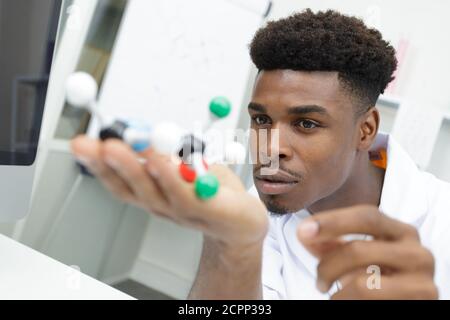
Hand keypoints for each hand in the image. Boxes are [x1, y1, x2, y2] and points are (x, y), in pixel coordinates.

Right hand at [71, 136, 267, 248]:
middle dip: (109, 163)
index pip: (118, 181)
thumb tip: (144, 131)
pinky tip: (160, 161)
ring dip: (134, 167)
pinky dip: (171, 177)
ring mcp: (182, 211)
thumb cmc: (212, 191)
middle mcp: (161, 205)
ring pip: (153, 190)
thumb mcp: (184, 165)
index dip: (97, 164)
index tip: (81, 144)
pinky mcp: (207, 210)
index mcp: (152, 193)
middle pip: (130, 186)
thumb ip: (167, 152)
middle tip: (95, 144)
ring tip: (118, 147)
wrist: (243, 224)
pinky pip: (186, 194)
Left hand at [297, 205, 437, 298]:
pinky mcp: (423, 301)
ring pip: (362, 282)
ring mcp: (422, 280)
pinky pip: (369, 298)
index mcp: (402, 232)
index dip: (331, 221)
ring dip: (337, 292)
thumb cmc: (379, 281)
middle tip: (318, 282)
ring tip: (333, 296)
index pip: (366, 215)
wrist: (400, 306)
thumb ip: (331, 243)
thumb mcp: (355, 259)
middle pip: (358, 248)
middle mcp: (417, 252)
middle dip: (328, 265)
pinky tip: (347, 301)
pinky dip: (347, 301)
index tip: (302, 230)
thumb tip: (304, 232)